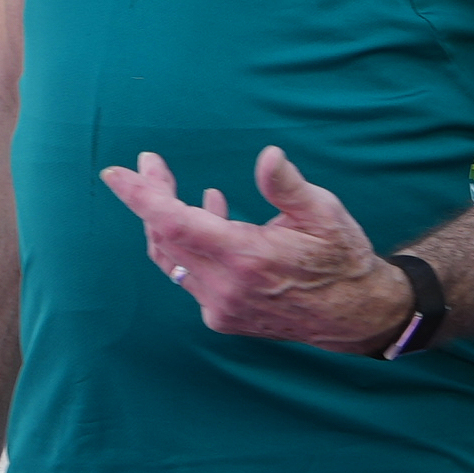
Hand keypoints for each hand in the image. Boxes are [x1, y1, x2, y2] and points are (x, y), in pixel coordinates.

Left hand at [99, 146, 413, 352]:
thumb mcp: (324, 213)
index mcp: (247, 257)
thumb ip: (288, 186)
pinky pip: (188, 276)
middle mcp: (225, 286)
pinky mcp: (223, 316)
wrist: (356, 314)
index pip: (174, 223)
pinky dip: (187, 245)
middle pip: (165, 236)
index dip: (141, 196)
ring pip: (171, 259)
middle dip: (152, 196)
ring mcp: (221, 306)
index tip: (117, 173)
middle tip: (153, 164)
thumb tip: (267, 156)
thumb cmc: (343, 257)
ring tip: (178, 188)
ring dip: (166, 221)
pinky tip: (211, 217)